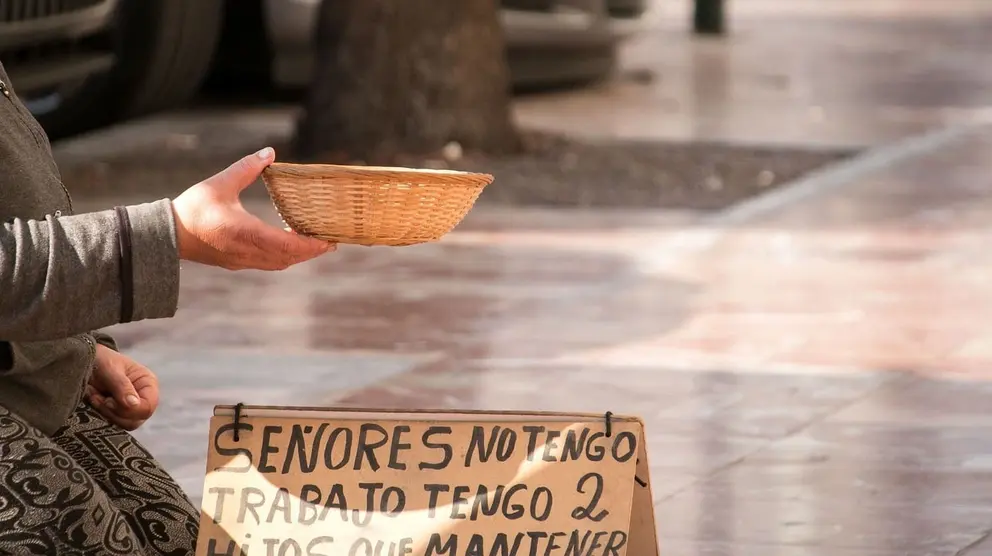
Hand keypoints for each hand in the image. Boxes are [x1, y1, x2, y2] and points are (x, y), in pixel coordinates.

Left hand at [86, 344, 158, 430]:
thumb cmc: (101, 359)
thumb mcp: (111, 369)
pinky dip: (101, 415)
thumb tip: (134, 405)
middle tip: (100, 399)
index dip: (130, 409)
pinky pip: (114, 424)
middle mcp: (143, 397)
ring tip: (95, 397)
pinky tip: (94, 401)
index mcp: (148, 384)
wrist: (86, 360)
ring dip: (106, 414)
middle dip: (115, 412)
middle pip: (137, 419)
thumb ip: (122, 386)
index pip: (148, 406)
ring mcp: (131, 407)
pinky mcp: (118, 413)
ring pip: (125, 424)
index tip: (109, 400)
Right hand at [171, 147, 336, 270]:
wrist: (168, 235)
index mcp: (246, 233)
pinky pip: (268, 264)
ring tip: (315, 244)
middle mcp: (248, 252)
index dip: (310, 245)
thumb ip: (246, 168)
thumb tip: (269, 153)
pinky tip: (289, 247)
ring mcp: (242, 260)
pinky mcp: (236, 263)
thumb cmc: (193, 209)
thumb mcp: (220, 183)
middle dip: (311, 251)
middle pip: (289, 258)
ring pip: (279, 264)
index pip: (287, 245)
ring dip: (298, 256)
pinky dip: (284, 257)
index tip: (328, 240)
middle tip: (330, 242)